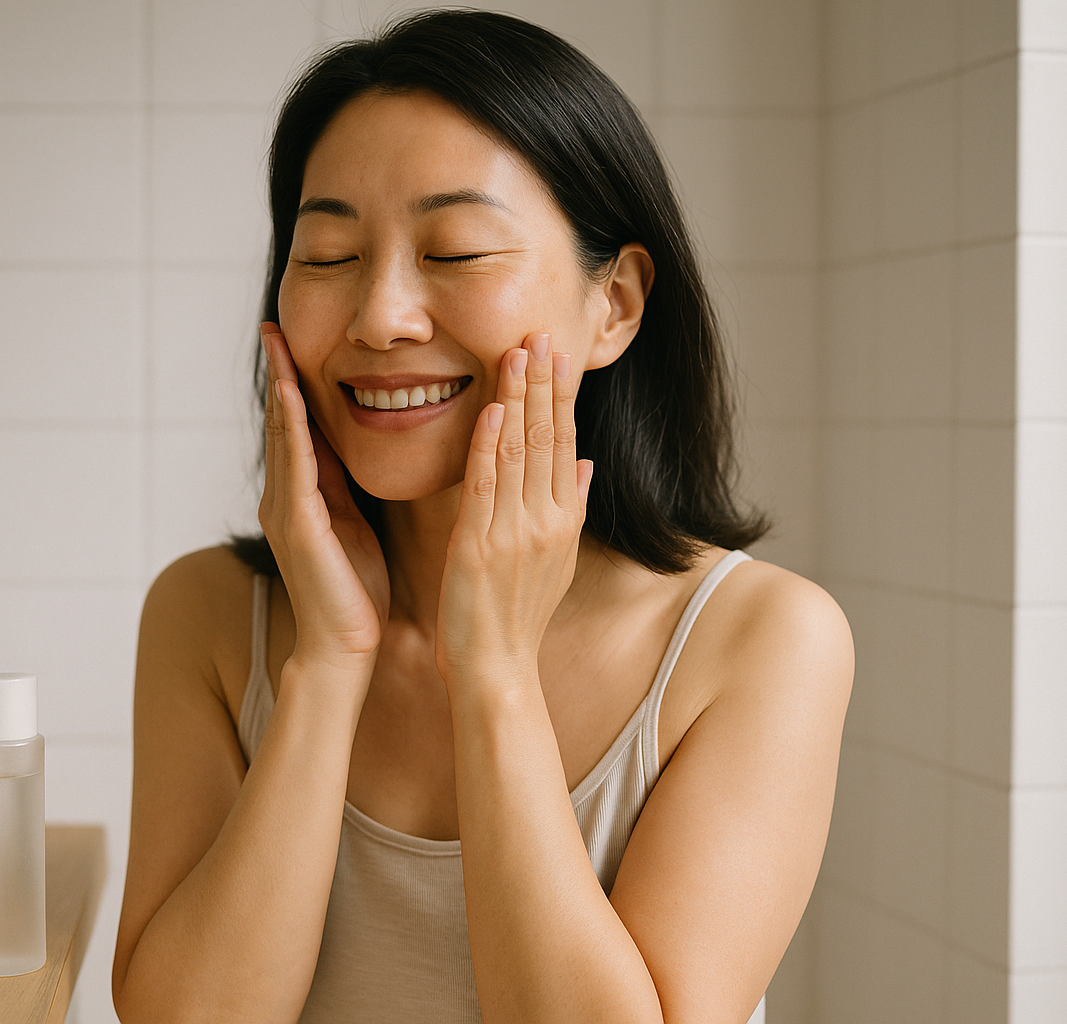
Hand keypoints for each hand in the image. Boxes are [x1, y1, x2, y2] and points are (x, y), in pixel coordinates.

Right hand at [259, 323, 389, 684]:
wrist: (343, 648)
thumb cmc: (356, 593)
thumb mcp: (358, 526)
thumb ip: (351, 489)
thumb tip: (365, 451)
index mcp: (305, 496)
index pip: (300, 429)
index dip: (296, 384)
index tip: (293, 342)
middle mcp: (286, 498)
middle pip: (283, 422)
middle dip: (279, 373)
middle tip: (274, 326)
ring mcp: (287, 510)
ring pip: (284, 436)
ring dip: (281, 387)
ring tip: (277, 345)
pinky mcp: (298, 526)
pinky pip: (295, 466)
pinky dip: (293, 427)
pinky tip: (292, 396)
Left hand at [435, 333, 592, 686]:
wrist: (495, 668)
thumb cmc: (516, 617)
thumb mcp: (555, 561)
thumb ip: (570, 509)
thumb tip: (585, 466)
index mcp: (564, 520)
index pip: (565, 443)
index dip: (561, 396)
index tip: (558, 353)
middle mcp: (547, 520)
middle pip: (550, 438)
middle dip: (545, 383)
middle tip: (541, 333)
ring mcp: (515, 532)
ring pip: (520, 451)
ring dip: (518, 399)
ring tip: (518, 353)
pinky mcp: (480, 546)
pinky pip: (486, 485)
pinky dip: (488, 445)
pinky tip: (489, 409)